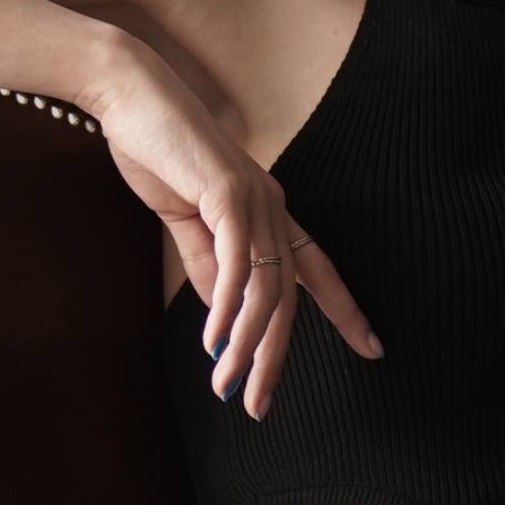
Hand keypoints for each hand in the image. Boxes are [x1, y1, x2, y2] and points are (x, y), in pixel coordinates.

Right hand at [93, 56, 381, 416]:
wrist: (131, 98)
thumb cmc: (157, 153)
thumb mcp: (187, 223)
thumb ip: (209, 266)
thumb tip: (223, 315)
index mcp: (270, 212)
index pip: (317, 270)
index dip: (345, 310)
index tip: (373, 348)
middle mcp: (273, 206)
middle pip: (289, 297)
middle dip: (276, 357)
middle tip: (260, 407)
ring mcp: (255, 199)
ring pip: (264, 289)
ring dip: (245, 345)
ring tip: (227, 386)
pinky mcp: (227, 195)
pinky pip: (237, 264)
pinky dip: (226, 308)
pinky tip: (215, 341)